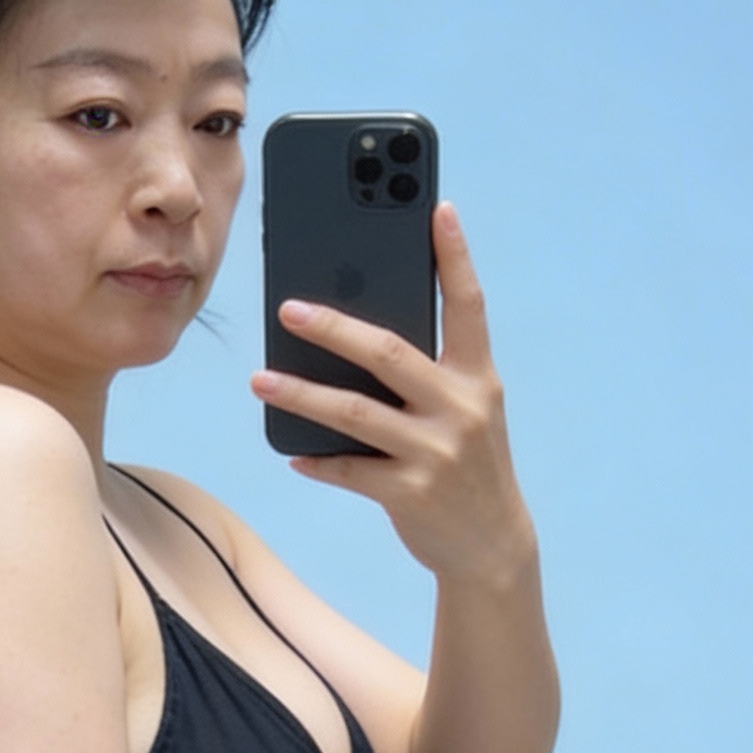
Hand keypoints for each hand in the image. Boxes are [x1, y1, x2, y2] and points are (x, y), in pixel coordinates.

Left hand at [249, 202, 537, 589]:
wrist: (492, 545)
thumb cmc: (466, 463)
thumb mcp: (466, 409)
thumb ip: (430, 372)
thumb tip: (356, 334)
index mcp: (478, 377)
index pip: (469, 304)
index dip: (455, 255)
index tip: (438, 207)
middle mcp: (462, 408)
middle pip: (389, 352)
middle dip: (334, 327)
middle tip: (287, 307)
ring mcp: (436, 453)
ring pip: (355, 413)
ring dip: (301, 394)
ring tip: (259, 380)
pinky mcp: (411, 494)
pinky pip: (350, 470)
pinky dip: (316, 459)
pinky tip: (290, 450)